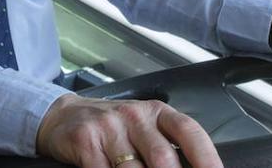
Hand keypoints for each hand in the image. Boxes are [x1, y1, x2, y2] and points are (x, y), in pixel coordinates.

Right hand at [35, 93, 220, 167]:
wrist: (64, 116)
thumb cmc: (113, 127)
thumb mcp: (144, 128)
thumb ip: (168, 147)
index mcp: (157, 113)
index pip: (190, 133)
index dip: (208, 159)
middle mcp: (134, 116)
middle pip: (164, 159)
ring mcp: (109, 127)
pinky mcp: (86, 140)